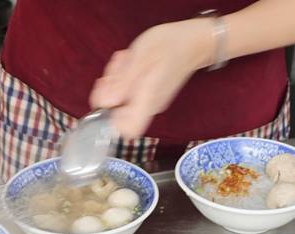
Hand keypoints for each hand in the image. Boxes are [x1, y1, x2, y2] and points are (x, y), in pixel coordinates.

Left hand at [90, 19, 213, 139]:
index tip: (106, 98)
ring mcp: (149, 101)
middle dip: (110, 90)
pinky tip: (132, 61)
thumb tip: (103, 103)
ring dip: (117, 78)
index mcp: (147, 101)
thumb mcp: (140, 58)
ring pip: (121, 98)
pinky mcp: (148, 94)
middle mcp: (149, 107)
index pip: (127, 131)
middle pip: (118, 112)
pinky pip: (129, 91)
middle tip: (120, 68)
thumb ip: (122, 83)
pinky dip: (125, 76)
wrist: (191, 42)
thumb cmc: (169, 46)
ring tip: (129, 60)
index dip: (110, 119)